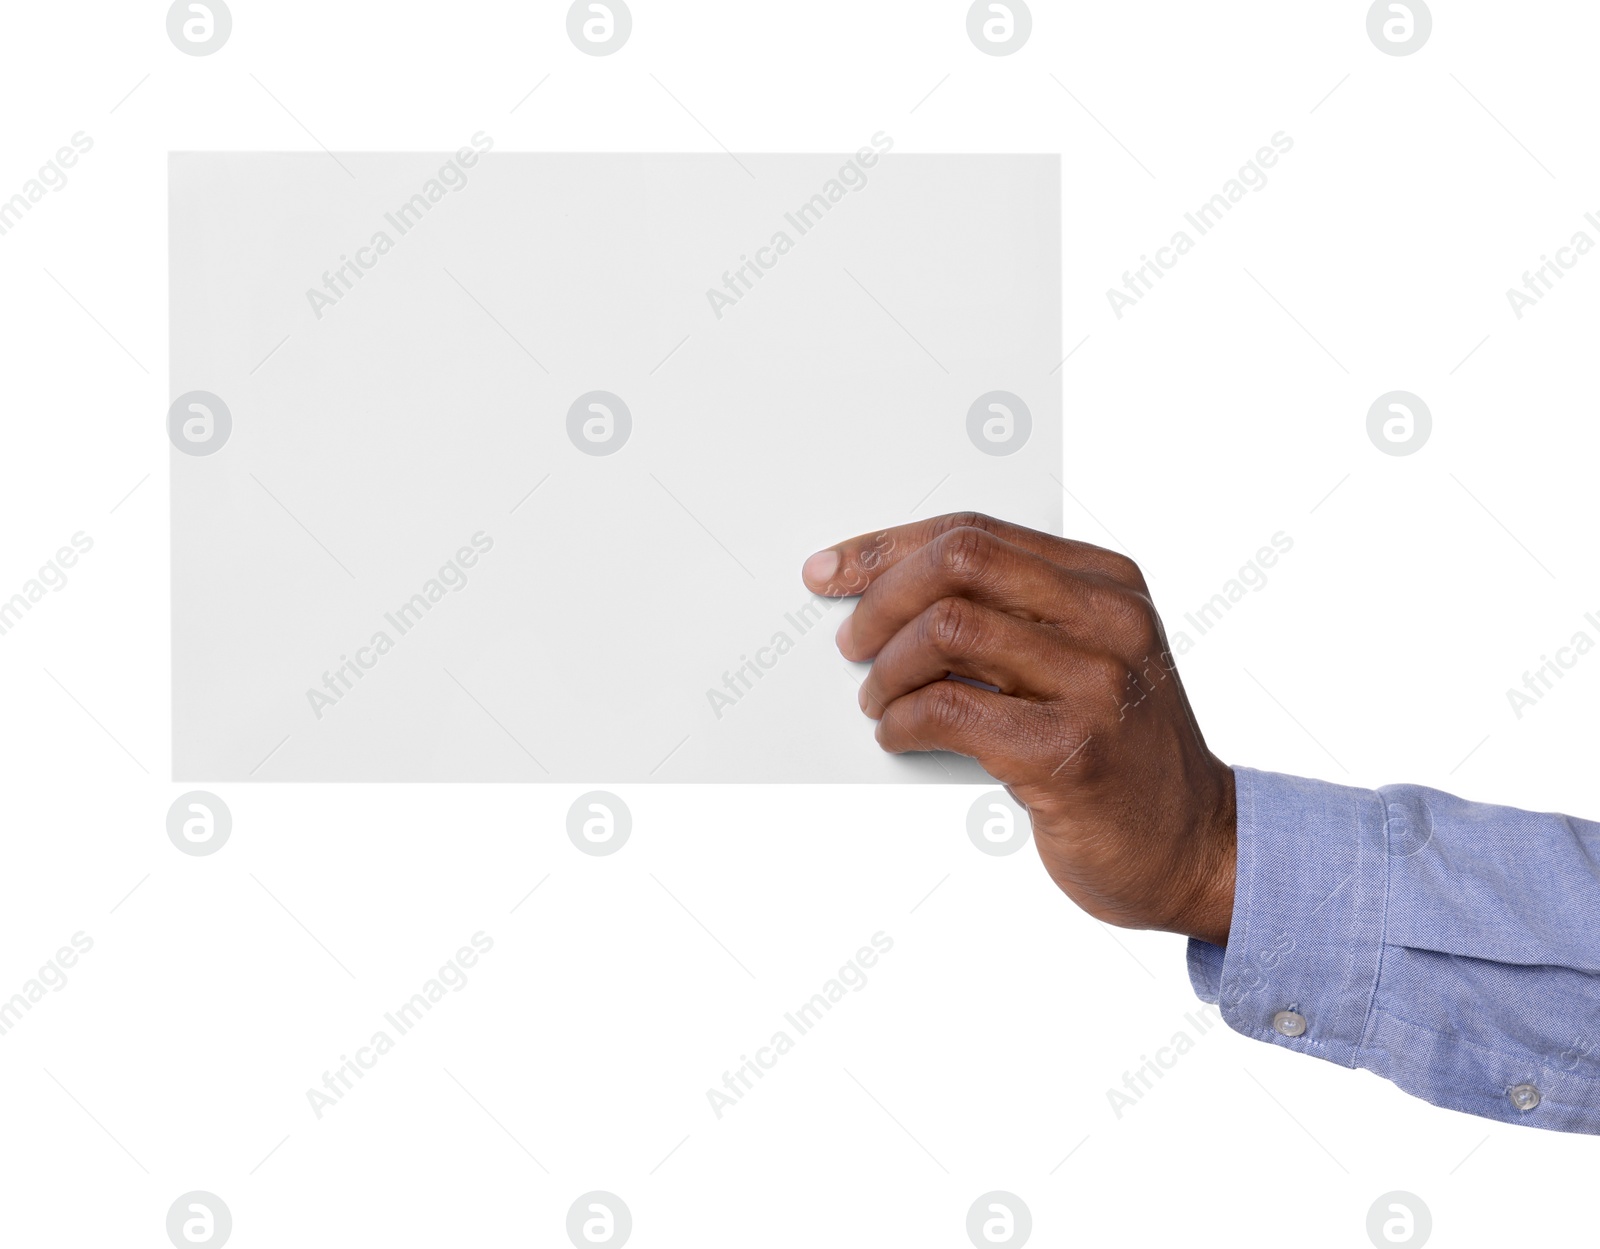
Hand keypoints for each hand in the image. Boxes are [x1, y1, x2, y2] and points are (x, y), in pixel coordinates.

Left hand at [801, 512, 1236, 944]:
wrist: (1193, 848)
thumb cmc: (1119, 754)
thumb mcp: (1085, 661)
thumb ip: (1012, 619)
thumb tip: (886, 595)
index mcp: (1109, 584)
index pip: (976, 533)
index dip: (888, 547)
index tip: (831, 571)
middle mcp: (1111, 621)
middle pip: (959, 562)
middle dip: (881, 597)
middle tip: (850, 642)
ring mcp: (1097, 685)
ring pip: (947, 630)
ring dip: (888, 669)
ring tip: (879, 701)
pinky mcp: (1070, 753)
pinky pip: (949, 710)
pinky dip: (903, 721)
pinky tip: (899, 735)